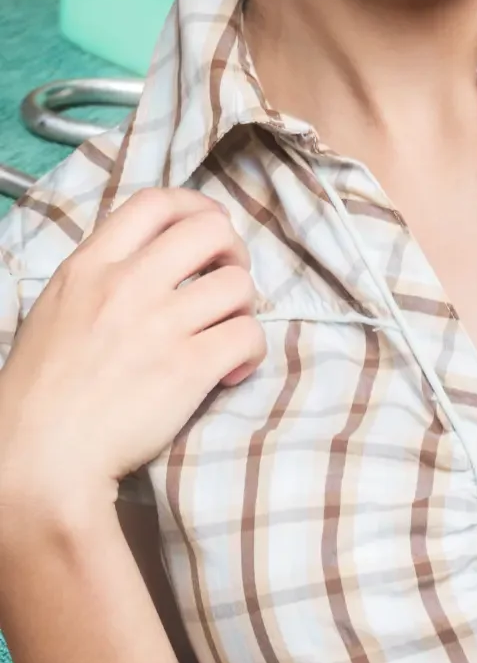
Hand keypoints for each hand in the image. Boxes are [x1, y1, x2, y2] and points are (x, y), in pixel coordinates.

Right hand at [0, 189, 262, 523]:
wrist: (38, 460)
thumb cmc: (39, 395)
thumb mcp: (56, 312)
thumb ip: (99, 280)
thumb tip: (147, 262)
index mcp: (89, 267)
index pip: (155, 202)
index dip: (195, 207)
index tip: (207, 230)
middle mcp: (126, 285)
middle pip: (211, 230)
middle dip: (232, 251)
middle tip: (225, 281)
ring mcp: (160, 325)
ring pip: (239, 284)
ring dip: (242, 309)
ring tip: (224, 335)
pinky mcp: (188, 367)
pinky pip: (249, 335)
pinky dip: (250, 352)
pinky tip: (230, 372)